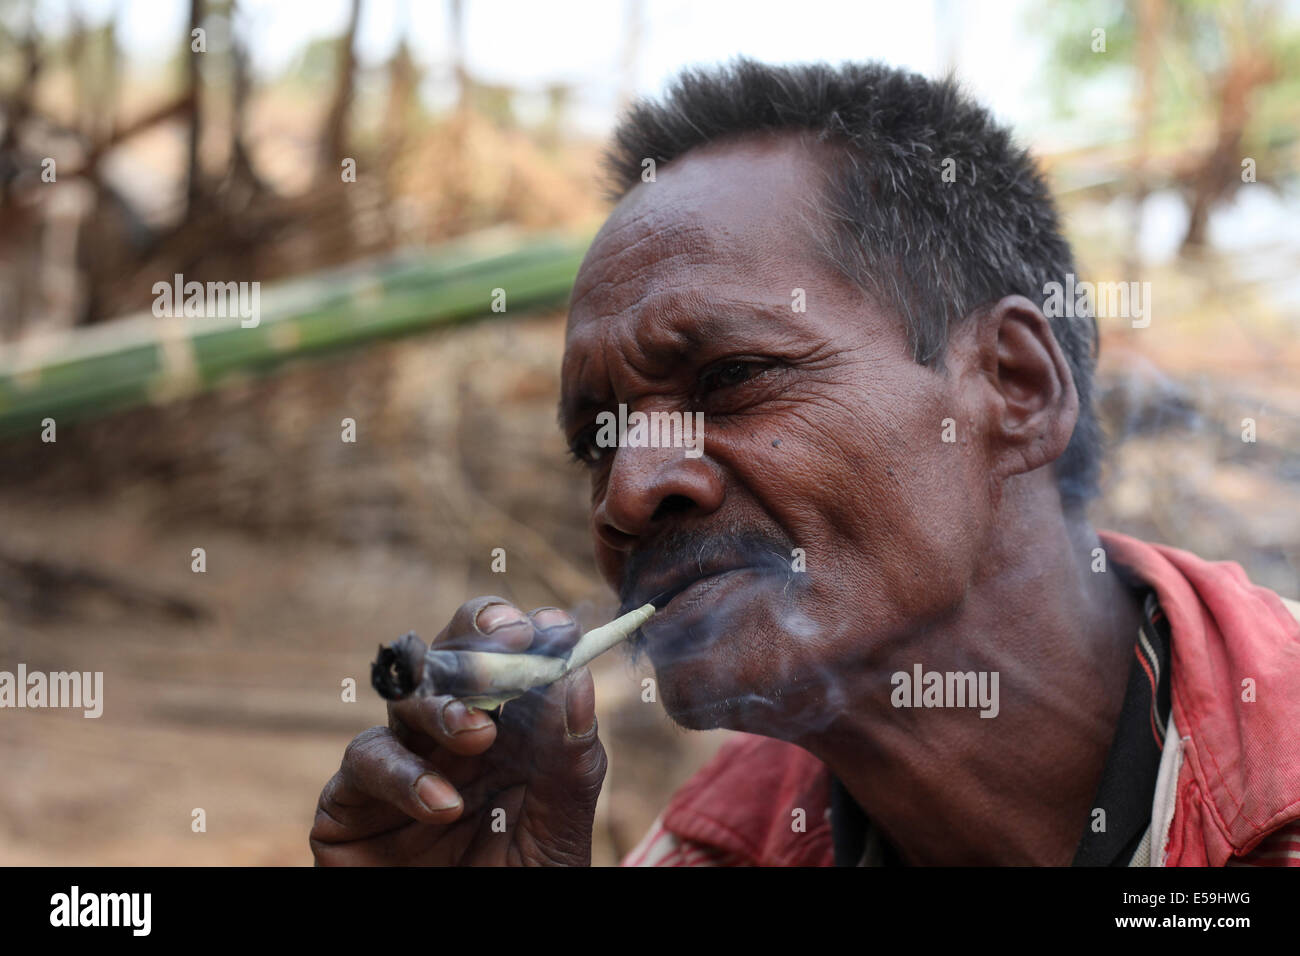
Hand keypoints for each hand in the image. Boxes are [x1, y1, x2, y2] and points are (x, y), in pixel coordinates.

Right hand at [310, 596, 605, 864]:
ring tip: (479, 737)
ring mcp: (397, 761)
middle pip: (447, 653)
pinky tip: (442, 804)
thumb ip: (571, 759)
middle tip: (511, 642)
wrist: (478, 955)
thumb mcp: (561, 828)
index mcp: (504, 724)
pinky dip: (403, 775)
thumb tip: (578, 677)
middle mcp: (447, 733)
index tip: (552, 626)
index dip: (520, 628)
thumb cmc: (519, 884)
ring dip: (442, 703)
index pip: (503, 653)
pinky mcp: (349, 801)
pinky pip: (366, 761)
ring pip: (403, 694)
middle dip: (476, 641)